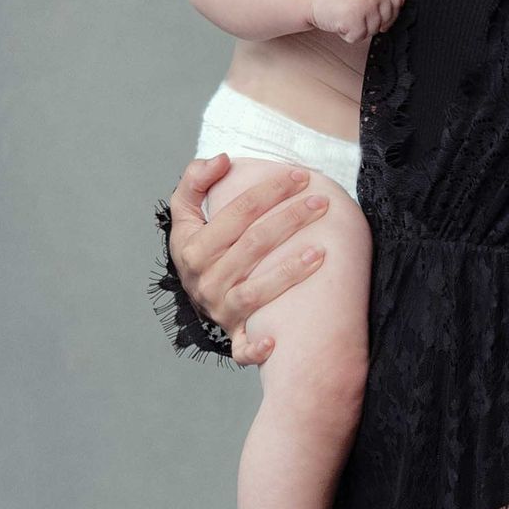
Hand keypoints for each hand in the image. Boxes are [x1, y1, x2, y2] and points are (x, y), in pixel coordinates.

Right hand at [166, 152, 329, 362]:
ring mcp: (221, 310)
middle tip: (322, 202)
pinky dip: (256, 348)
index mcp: (194, 248)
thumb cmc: (199, 246)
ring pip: (256, 291)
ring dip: (290, 272)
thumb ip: (196, 180)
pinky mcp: (234, 335)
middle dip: (290, 219)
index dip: (269, 191)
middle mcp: (206, 280)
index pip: (237, 213)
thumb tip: (222, 160)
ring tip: (322, 251)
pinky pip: (242, 348)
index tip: (299, 175)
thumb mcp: (186, 212)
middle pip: (253, 246)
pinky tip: (276, 341)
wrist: (194, 293)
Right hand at [308, 0, 403, 44]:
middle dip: (370, 22)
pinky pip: (358, 37)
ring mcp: (364, 3)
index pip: (396, 2)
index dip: (387, 14)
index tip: (373, 15)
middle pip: (386, 19)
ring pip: (372, 30)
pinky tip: (337, 21)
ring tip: (342, 14)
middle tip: (351, 13)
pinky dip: (346, 34)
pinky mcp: (353, 18)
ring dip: (357, 28)